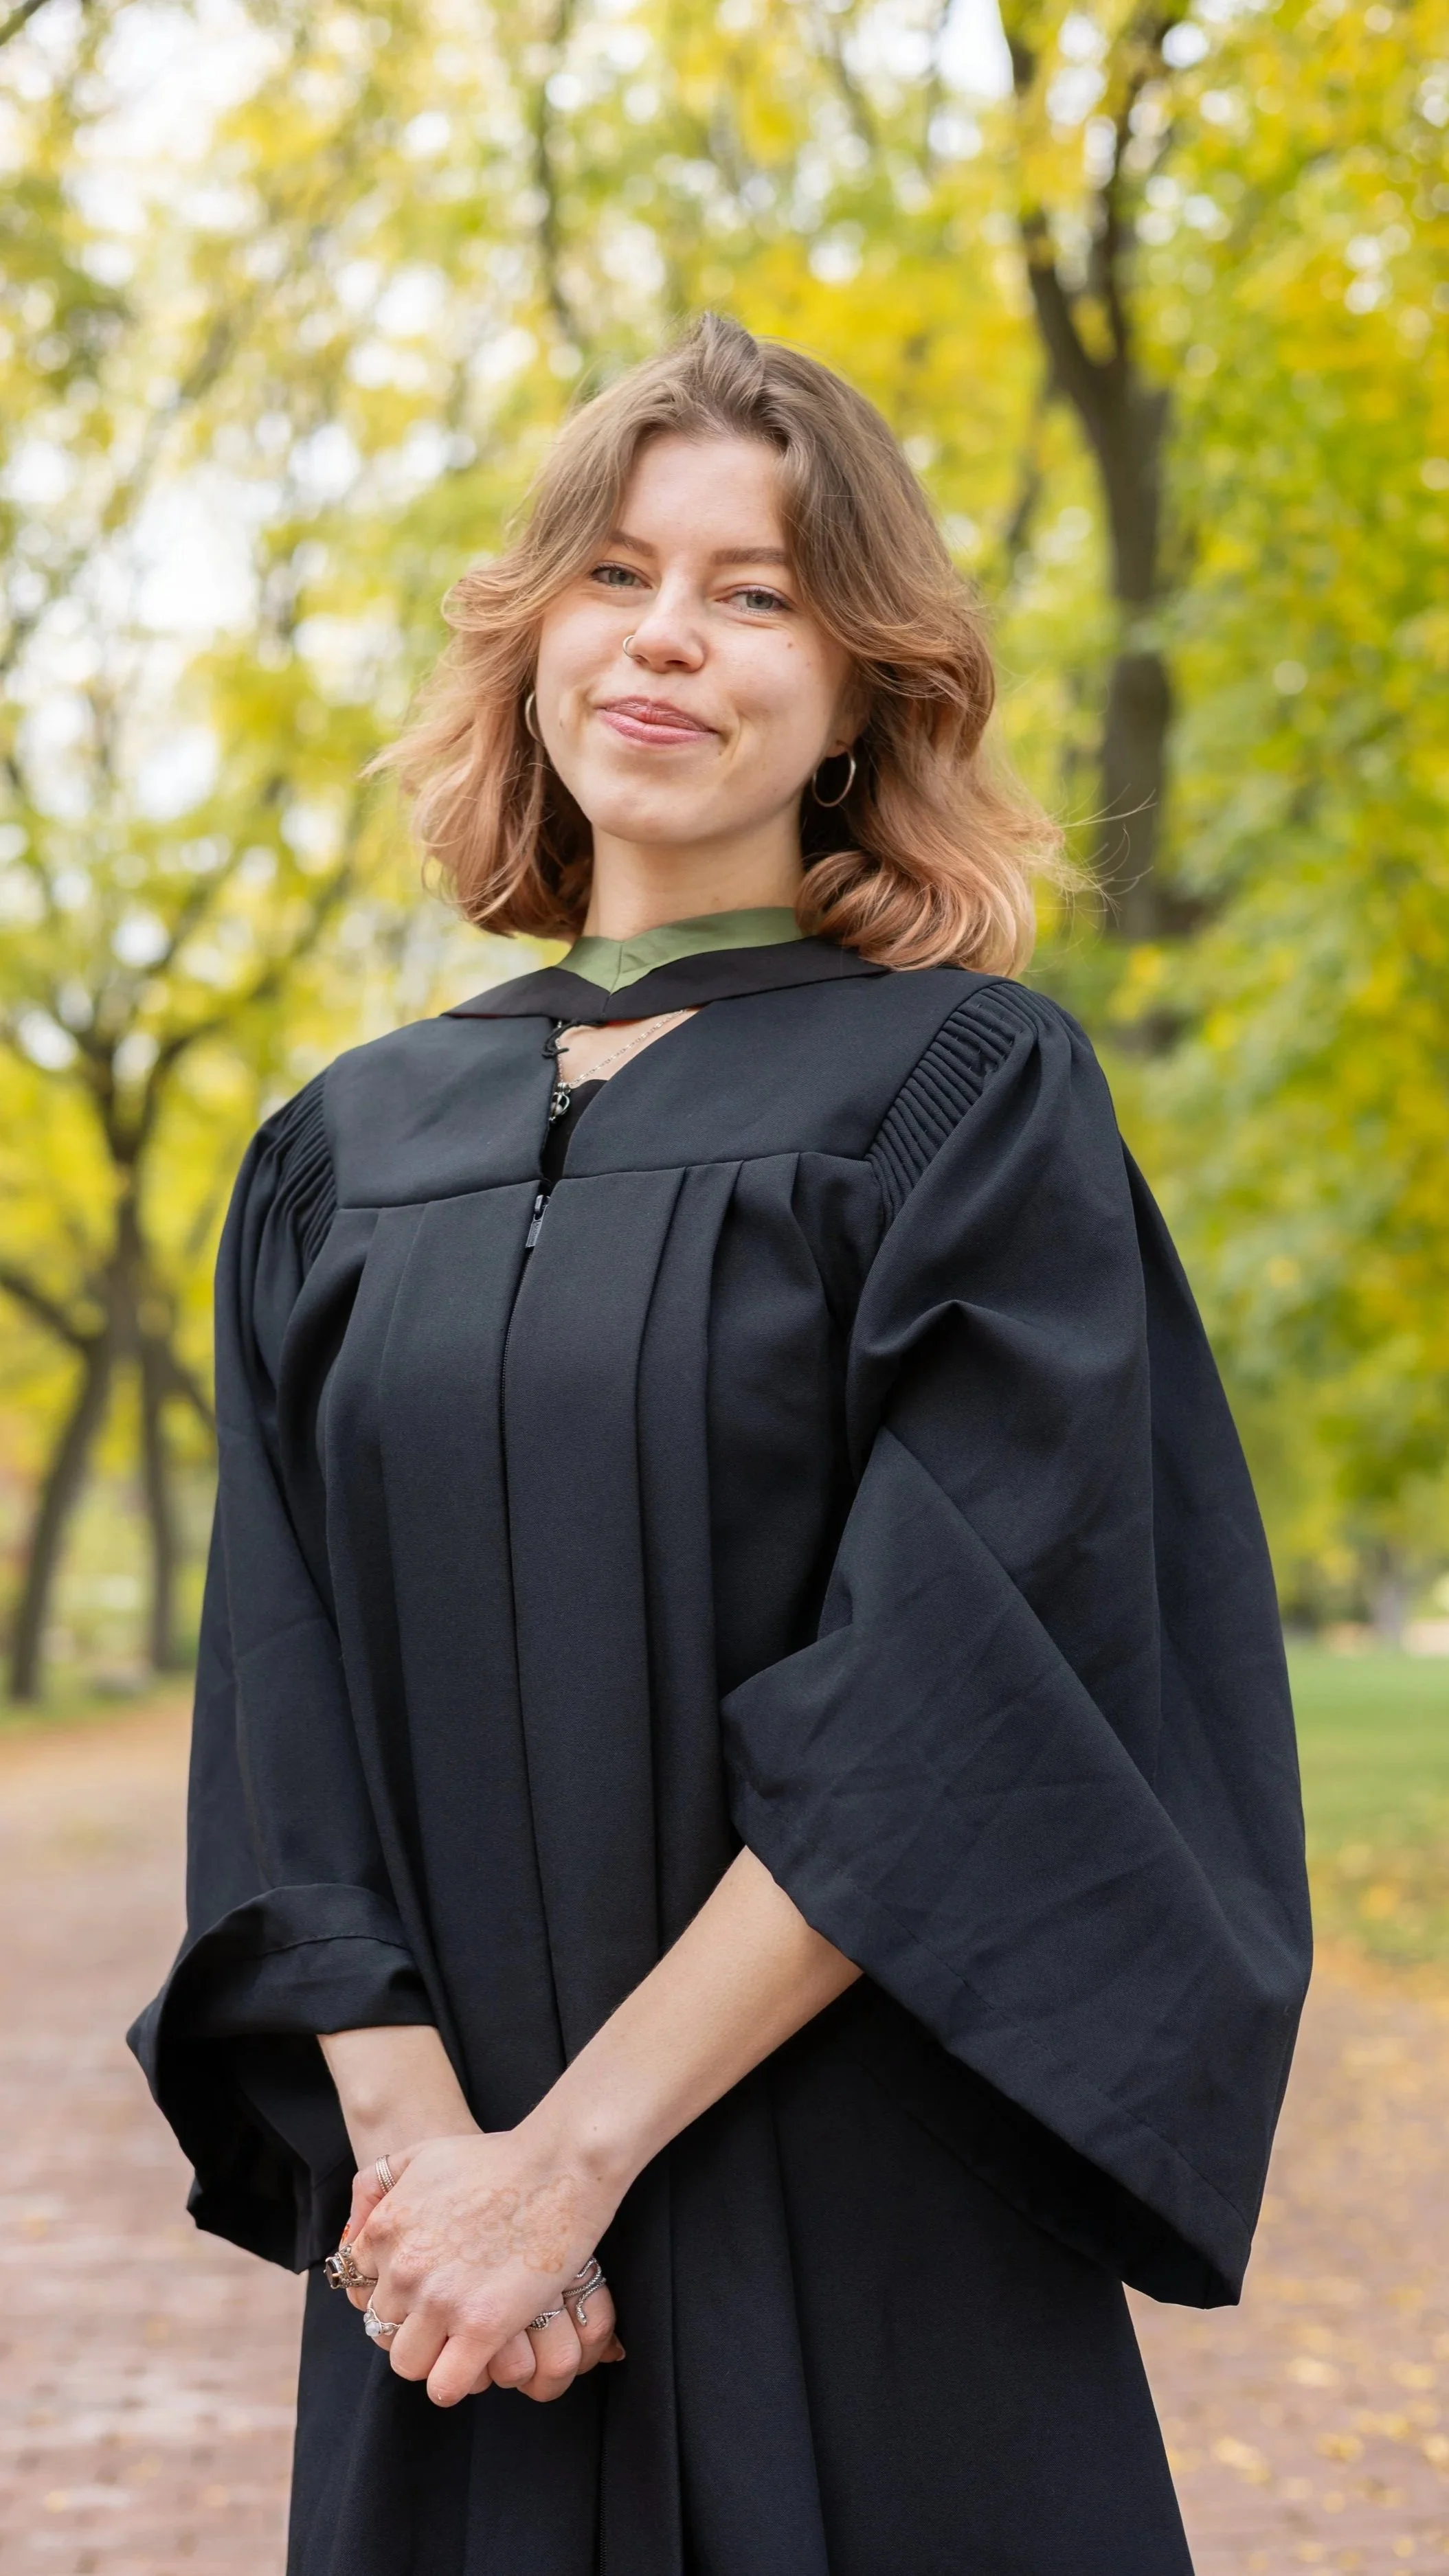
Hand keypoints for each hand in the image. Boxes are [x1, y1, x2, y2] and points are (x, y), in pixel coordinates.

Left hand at [343, 2126, 623, 2407]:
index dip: (392, 2291)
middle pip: (383, 2327)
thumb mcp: (420, 2154)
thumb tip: (351, 2235)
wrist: (558, 2164)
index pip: (361, 2288)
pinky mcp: (482, 2326)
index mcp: (385, 2229)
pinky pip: (445, 2385)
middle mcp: (404, 2269)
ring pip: (408, 2363)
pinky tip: (476, 2358)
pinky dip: (456, 2380)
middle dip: (412, 2322)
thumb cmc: (496, 2157)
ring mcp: (441, 2300)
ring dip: (431, 2355)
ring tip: (460, 2337)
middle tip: (448, 2310)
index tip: (420, 2288)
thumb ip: (375, 2185)